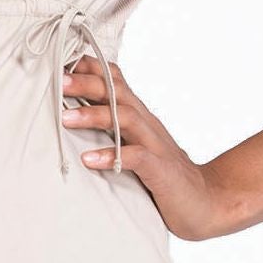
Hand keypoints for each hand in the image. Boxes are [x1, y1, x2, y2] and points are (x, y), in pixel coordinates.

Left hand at [61, 55, 226, 241]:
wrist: (206, 201)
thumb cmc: (162, 173)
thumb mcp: (134, 143)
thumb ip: (110, 127)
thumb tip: (69, 114)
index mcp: (139, 114)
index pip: (115, 79)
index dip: (89, 67)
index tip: (58, 62)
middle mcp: (147, 123)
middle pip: (117, 91)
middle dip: (85, 83)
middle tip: (56, 82)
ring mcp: (156, 144)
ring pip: (125, 118)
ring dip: (94, 115)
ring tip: (65, 118)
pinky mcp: (161, 170)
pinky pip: (137, 157)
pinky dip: (112, 155)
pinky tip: (89, 159)